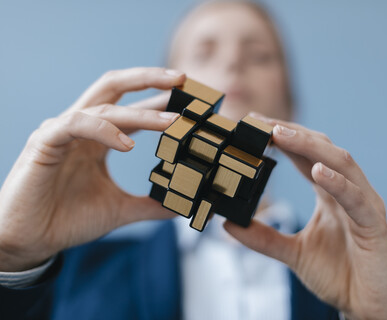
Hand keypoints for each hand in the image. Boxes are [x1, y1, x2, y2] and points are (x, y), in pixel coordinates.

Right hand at [0, 67, 184, 271]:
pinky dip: (105, 129)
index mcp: (98, 138)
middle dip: (148, 77)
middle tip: (181, 78)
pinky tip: (128, 144)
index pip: (130, 107)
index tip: (189, 98)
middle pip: (114, 86)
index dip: (157, 98)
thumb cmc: (68, 219)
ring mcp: (62, 131)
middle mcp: (81, 128)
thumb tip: (180, 206)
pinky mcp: (45, 142)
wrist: (31, 242)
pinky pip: (77, 124)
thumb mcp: (119, 209)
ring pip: (103, 106)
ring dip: (140, 112)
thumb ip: (149, 205)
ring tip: (170, 121)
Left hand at [224, 114, 386, 319]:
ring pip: (340, 163)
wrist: (367, 307)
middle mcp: (348, 191)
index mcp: (330, 193)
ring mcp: (364, 204)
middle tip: (260, 123)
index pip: (304, 156)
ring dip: (310, 146)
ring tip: (280, 134)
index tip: (252, 126)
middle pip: (321, 149)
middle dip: (291, 133)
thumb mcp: (293, 252)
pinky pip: (356, 197)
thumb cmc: (338, 274)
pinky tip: (317, 171)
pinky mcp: (374, 224)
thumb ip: (264, 237)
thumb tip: (229, 224)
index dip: (281, 139)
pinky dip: (337, 182)